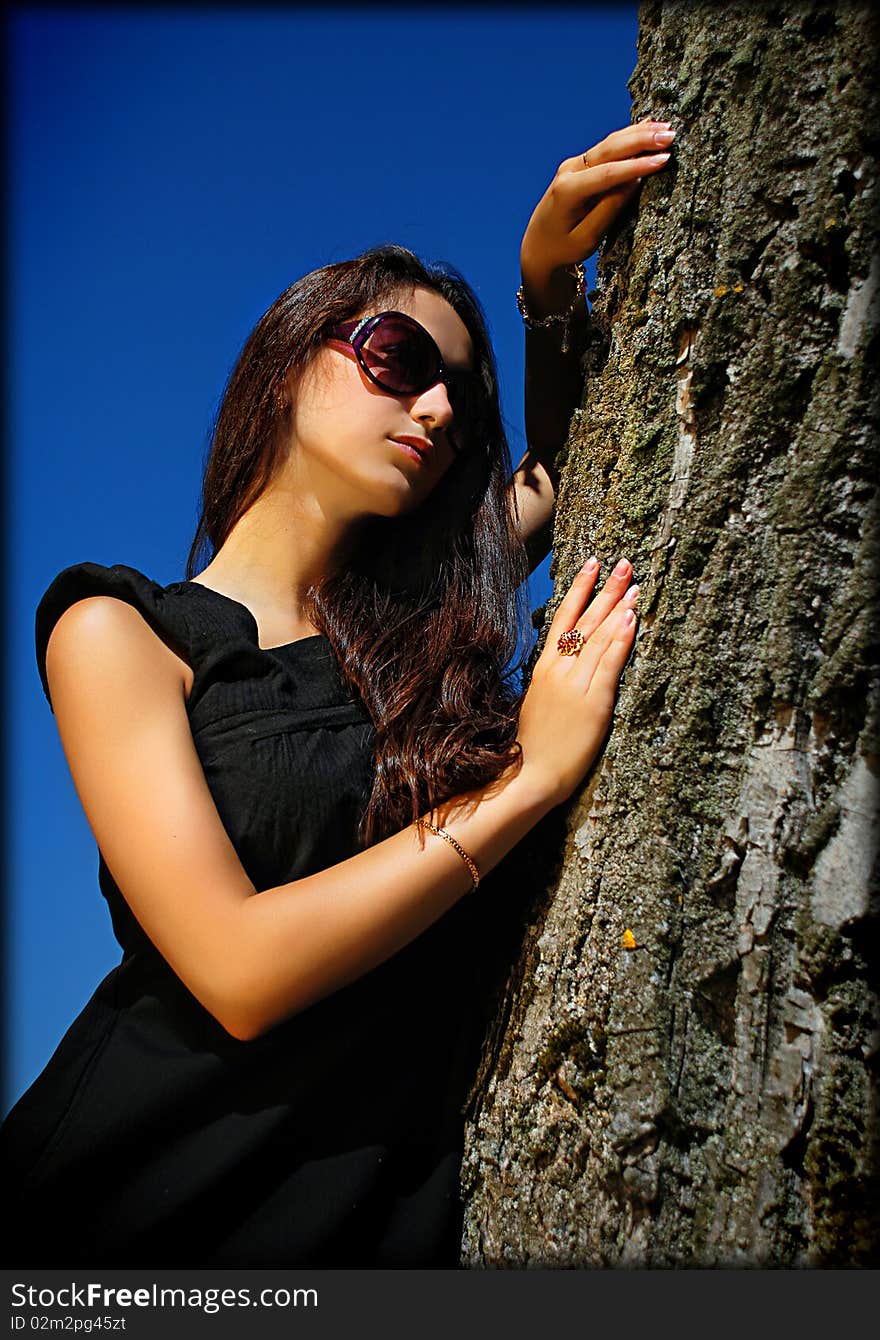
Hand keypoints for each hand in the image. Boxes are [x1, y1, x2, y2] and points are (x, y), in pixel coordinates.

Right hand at [516, 557, 638, 806]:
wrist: (530, 775)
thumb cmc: (534, 748)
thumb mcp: (538, 705)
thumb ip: (553, 683)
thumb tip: (565, 668)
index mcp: (544, 669)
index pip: (563, 619)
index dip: (579, 589)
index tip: (592, 564)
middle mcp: (558, 670)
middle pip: (585, 620)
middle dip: (607, 589)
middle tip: (625, 563)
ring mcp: (575, 684)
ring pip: (600, 636)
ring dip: (620, 607)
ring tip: (636, 584)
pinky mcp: (593, 701)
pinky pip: (610, 662)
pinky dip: (622, 638)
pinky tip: (633, 618)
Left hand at [520, 119, 674, 314]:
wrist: (539, 246)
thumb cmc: (563, 249)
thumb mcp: (586, 239)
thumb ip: (608, 210)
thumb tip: (633, 182)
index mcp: (567, 192)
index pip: (608, 174)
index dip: (637, 166)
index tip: (664, 159)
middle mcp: (569, 172)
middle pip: (610, 150)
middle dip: (641, 141)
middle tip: (671, 136)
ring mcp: (574, 165)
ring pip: (610, 144)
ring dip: (639, 133)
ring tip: (666, 128)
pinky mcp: (580, 165)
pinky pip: (607, 147)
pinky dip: (628, 135)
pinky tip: (647, 125)